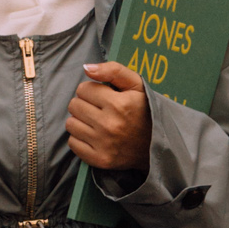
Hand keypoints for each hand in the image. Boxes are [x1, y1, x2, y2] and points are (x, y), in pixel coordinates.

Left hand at [66, 61, 152, 175]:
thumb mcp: (137, 85)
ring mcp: (103, 144)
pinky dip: (80, 138)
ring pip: (70, 124)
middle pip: (74, 105)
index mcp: (119, 104)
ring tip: (96, 122)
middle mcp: (109, 125)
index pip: (83, 89)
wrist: (158, 145)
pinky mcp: (99, 159)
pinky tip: (94, 136)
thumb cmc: (145, 111)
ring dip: (80, 120)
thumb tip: (86, 68)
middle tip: (99, 109)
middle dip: (84, 103)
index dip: (92, 90)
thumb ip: (113, 70)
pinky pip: (73, 143)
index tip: (103, 96)